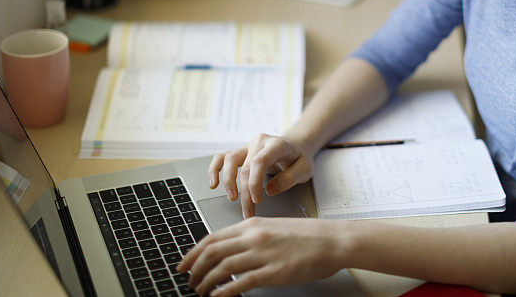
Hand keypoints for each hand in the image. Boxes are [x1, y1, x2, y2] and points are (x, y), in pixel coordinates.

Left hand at [176, 216, 344, 295]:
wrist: (332, 241)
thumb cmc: (306, 236)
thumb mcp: (272, 228)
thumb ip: (249, 237)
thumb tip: (227, 250)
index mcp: (253, 225)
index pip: (212, 238)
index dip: (192, 253)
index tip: (183, 264)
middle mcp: (254, 237)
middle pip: (212, 252)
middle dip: (194, 269)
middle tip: (188, 281)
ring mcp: (264, 254)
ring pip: (222, 268)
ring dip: (206, 282)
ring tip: (201, 291)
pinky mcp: (274, 272)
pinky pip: (242, 282)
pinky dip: (225, 291)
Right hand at [208, 134, 313, 217]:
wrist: (296, 146)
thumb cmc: (299, 158)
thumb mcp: (305, 169)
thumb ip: (290, 178)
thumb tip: (269, 190)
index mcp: (276, 144)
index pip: (259, 161)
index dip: (255, 182)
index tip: (257, 200)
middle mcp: (260, 142)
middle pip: (246, 167)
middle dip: (245, 192)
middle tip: (248, 212)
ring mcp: (248, 145)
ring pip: (230, 160)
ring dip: (228, 181)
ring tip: (231, 198)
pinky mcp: (241, 152)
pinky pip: (222, 157)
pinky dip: (215, 169)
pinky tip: (213, 183)